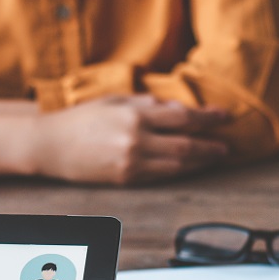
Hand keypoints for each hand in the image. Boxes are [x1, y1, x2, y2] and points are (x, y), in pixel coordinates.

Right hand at [31, 95, 230, 184]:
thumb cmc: (81, 119)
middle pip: (186, 144)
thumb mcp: (115, 100)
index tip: (226, 116)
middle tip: (228, 145)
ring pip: (177, 165)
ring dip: (200, 162)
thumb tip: (178, 108)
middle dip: (210, 145)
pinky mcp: (125, 179)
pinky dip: (179, 172)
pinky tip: (189, 167)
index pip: (183, 117)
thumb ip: (147, 104)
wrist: (50, 146)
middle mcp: (136, 139)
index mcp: (134, 114)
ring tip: (215, 158)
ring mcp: (131, 162)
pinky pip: (160, 176)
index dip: (208, 118)